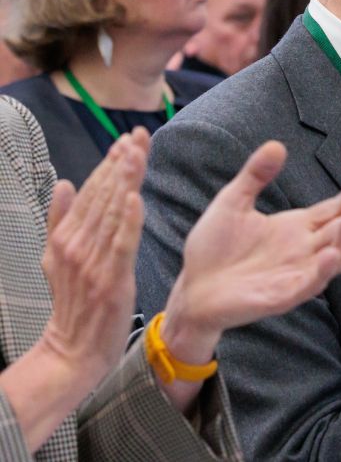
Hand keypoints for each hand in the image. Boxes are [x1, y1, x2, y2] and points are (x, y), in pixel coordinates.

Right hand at [39, 129, 148, 380]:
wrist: (72, 349)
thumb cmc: (73, 302)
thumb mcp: (56, 257)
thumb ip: (59, 219)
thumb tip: (64, 182)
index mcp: (66, 236)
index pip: (91, 192)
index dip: (109, 163)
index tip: (126, 139)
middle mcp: (76, 245)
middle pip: (102, 196)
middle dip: (122, 163)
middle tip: (139, 135)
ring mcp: (93, 262)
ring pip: (113, 214)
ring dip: (126, 181)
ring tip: (138, 153)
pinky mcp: (111, 279)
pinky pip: (121, 245)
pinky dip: (128, 221)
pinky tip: (136, 198)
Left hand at [159, 141, 340, 364]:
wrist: (192, 289)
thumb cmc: (213, 249)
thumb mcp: (233, 203)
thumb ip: (255, 176)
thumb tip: (276, 145)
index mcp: (295, 228)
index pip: (331, 210)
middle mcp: (302, 251)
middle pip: (340, 232)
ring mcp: (295, 274)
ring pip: (332, 258)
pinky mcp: (282, 296)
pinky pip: (308, 285)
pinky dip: (321, 272)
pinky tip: (329, 255)